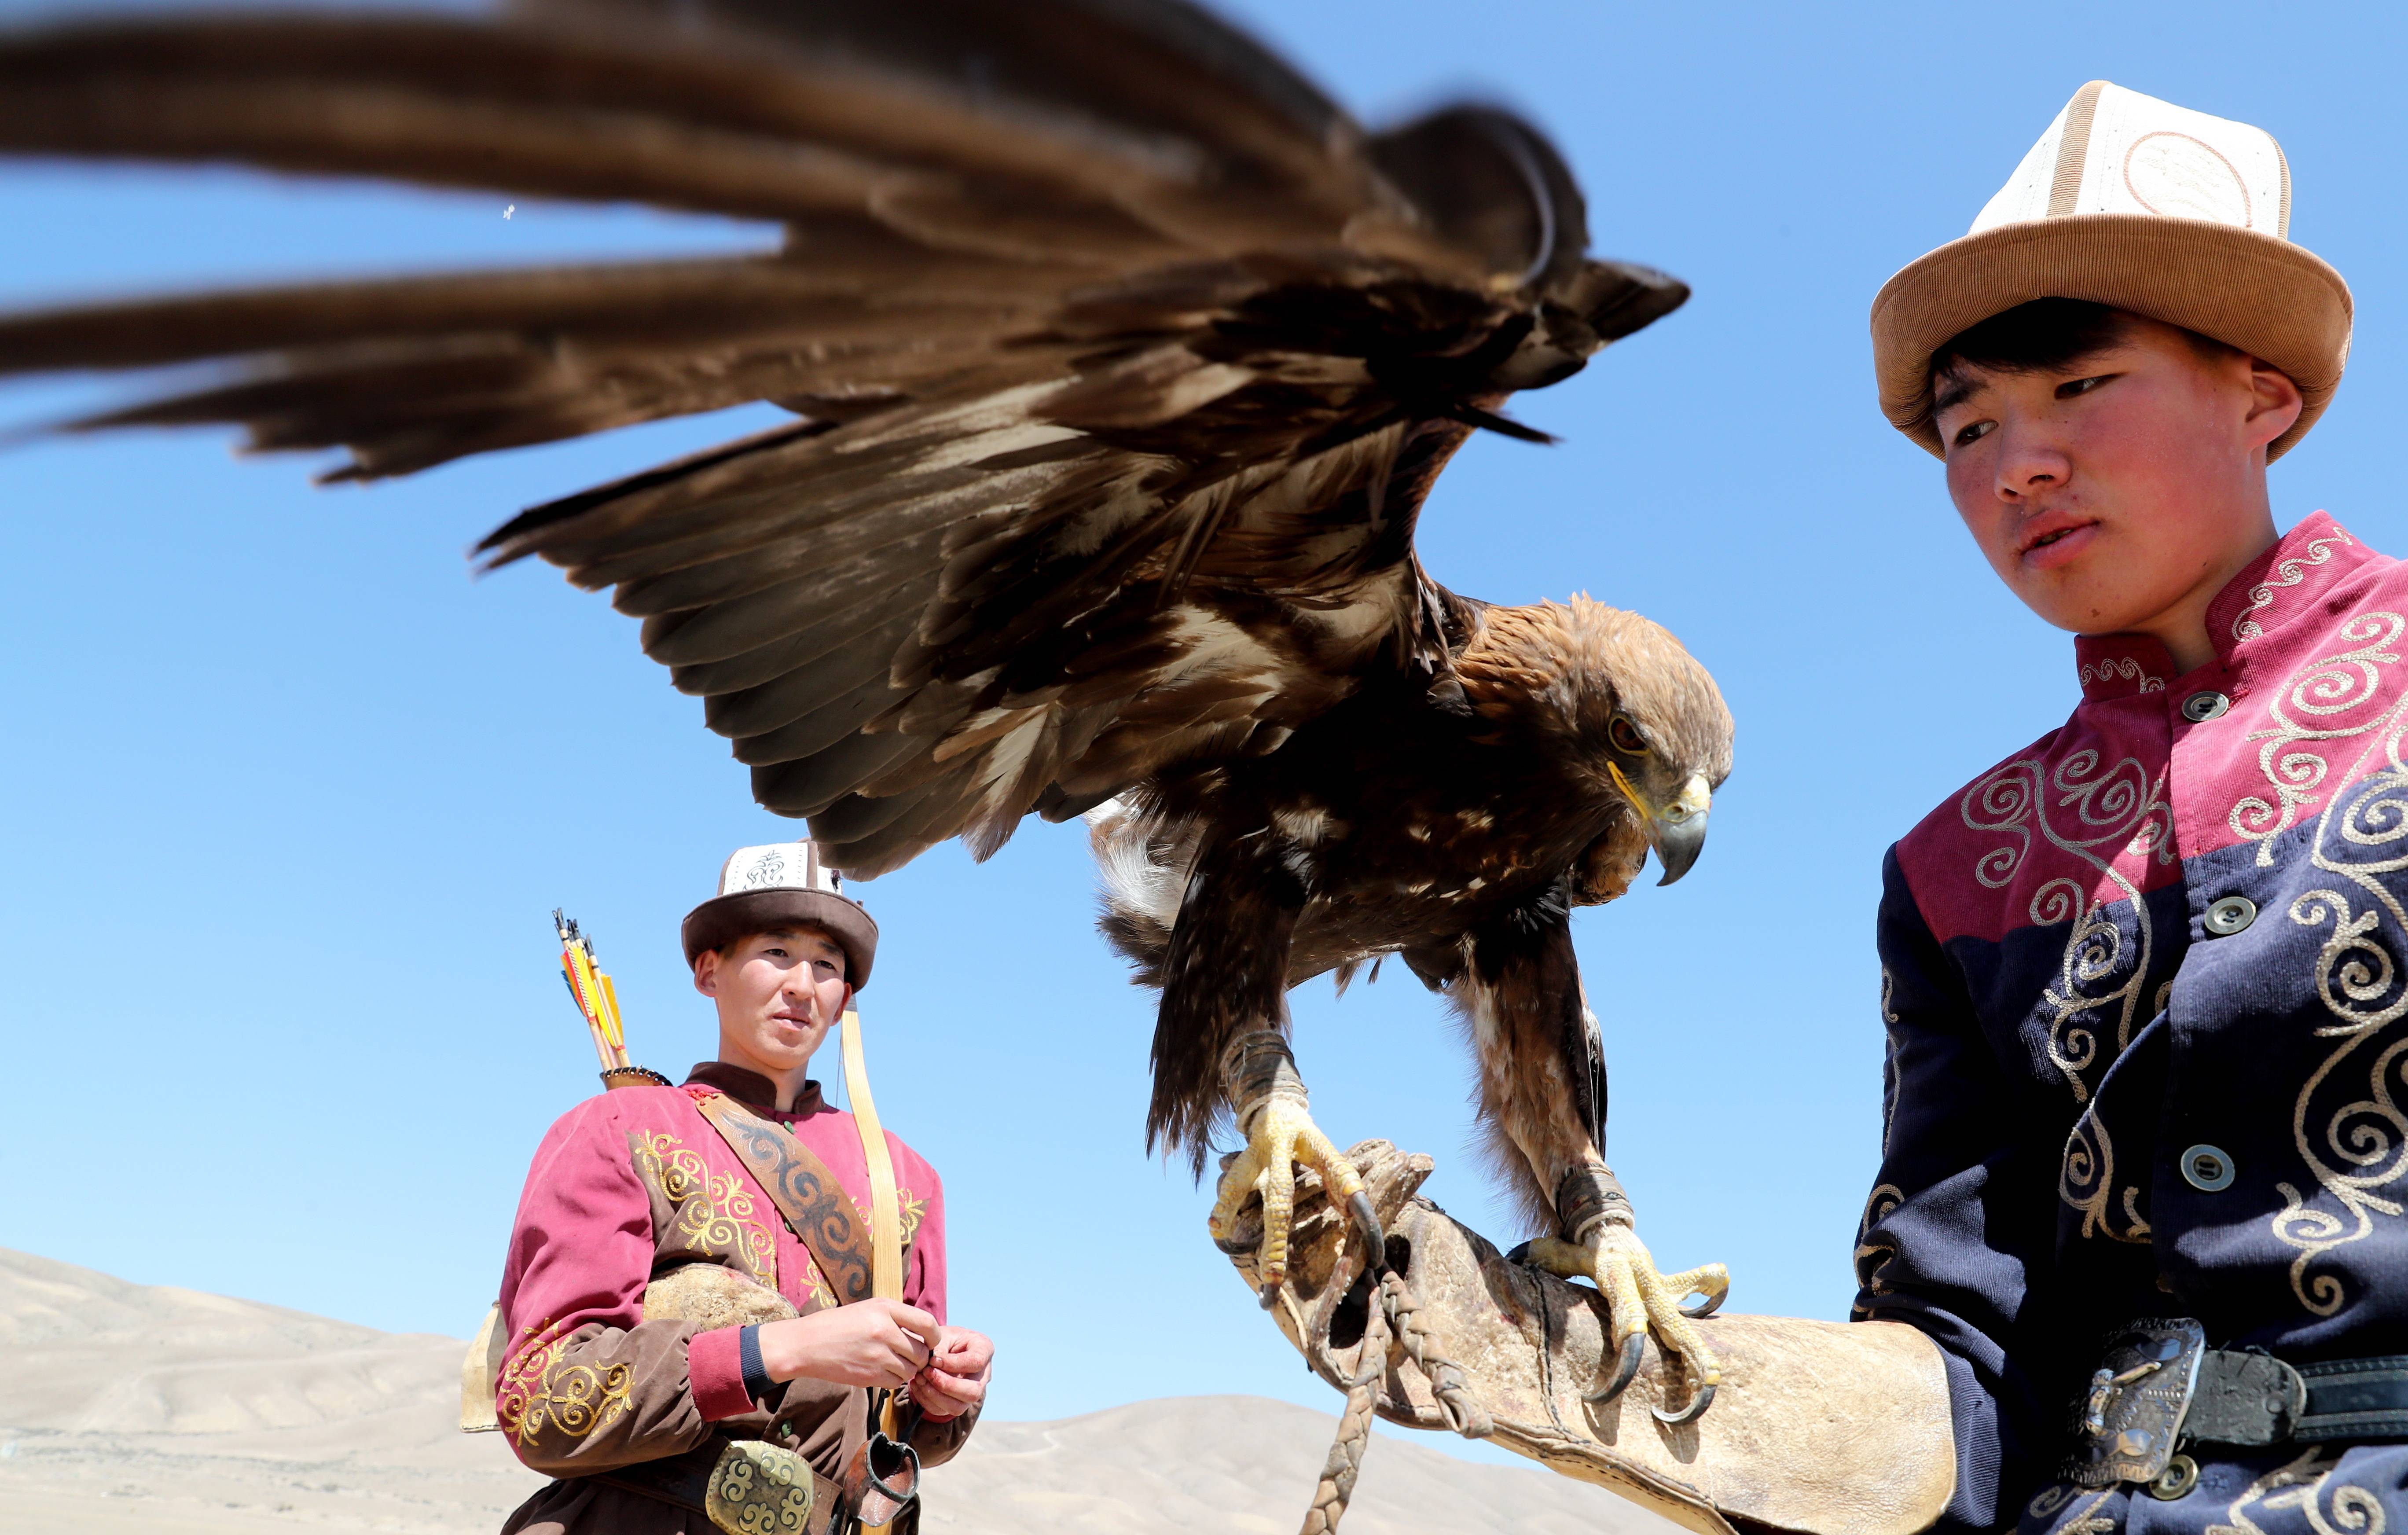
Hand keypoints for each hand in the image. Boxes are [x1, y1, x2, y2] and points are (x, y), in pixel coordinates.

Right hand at [755, 1299, 938, 1390]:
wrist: (807, 1345)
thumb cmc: (839, 1325)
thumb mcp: (869, 1308)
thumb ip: (896, 1317)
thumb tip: (925, 1333)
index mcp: (885, 1308)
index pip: (927, 1323)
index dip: (934, 1336)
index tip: (931, 1341)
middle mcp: (884, 1330)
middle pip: (922, 1351)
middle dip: (920, 1357)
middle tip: (910, 1356)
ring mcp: (877, 1355)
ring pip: (911, 1370)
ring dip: (907, 1370)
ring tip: (893, 1363)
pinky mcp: (869, 1376)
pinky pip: (896, 1382)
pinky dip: (894, 1380)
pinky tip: (882, 1371)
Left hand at [909, 1326, 992, 1419]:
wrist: (943, 1348)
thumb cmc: (946, 1338)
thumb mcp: (944, 1335)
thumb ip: (940, 1348)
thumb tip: (932, 1366)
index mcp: (984, 1350)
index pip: (976, 1362)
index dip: (953, 1364)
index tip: (933, 1359)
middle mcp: (982, 1375)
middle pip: (973, 1392)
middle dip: (946, 1386)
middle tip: (926, 1372)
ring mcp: (970, 1393)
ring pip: (958, 1407)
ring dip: (934, 1395)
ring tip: (919, 1378)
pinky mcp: (956, 1403)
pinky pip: (942, 1411)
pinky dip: (925, 1400)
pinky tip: (917, 1384)